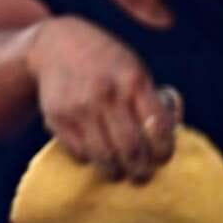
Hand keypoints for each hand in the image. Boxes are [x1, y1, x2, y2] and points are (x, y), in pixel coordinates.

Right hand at [26, 16, 181, 182]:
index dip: (163, 151)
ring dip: (115, 171)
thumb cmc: (105, 64)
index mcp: (133, 80)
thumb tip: (166, 138)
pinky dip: (90, 159)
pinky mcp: (58, 119)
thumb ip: (149, 100)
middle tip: (142, 176)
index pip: (157, 127)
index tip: (162, 159)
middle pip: (131, 149)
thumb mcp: (132, 69)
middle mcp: (107, 94)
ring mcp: (80, 108)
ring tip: (119, 173)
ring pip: (104, 157)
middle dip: (140, 170)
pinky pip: (80, 153)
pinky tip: (95, 155)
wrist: (56, 46)